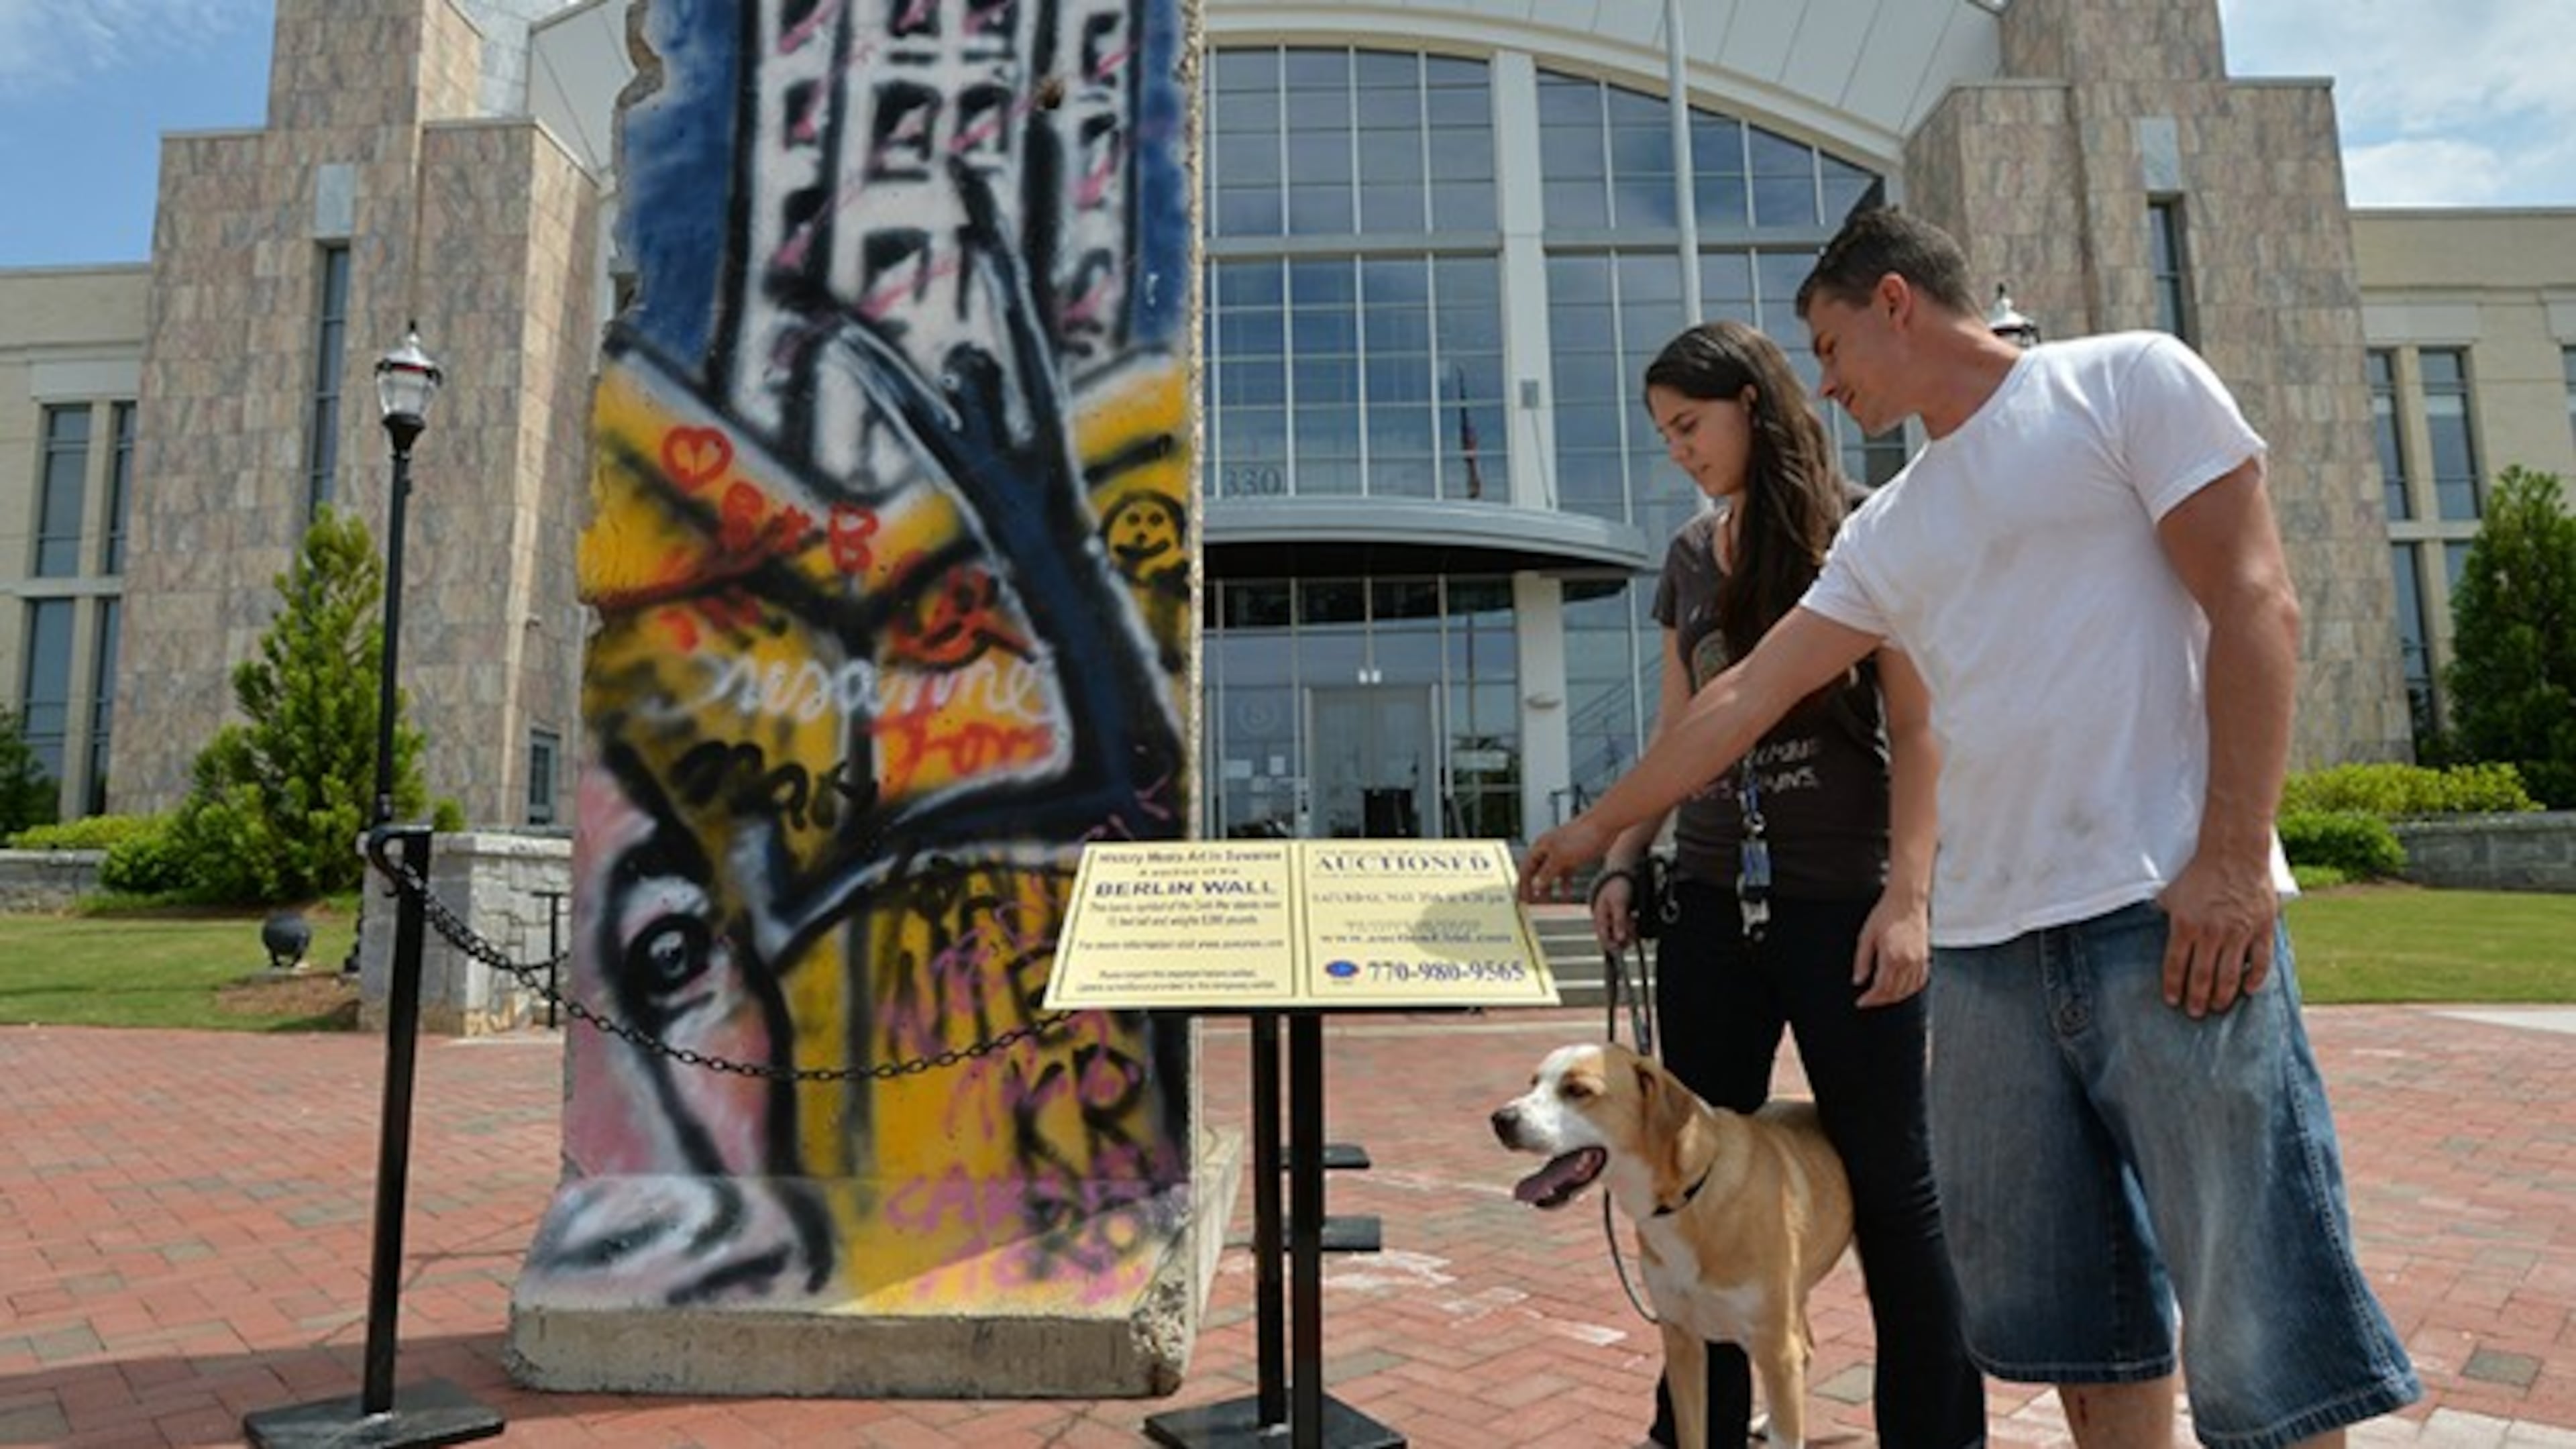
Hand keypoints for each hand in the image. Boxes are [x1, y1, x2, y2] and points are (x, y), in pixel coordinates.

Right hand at [1520, 818, 1609, 902]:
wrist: (1604, 826)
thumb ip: (1547, 872)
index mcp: (1541, 847)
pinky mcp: (1574, 858)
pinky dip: (1564, 884)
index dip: (1522, 884)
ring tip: (1548, 901)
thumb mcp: (1561, 857)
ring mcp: (1562, 854)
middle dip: (1534, 888)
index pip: (1526, 869)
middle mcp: (1549, 851)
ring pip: (1551, 875)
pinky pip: (1565, 874)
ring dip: (1548, 888)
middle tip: (1533, 902)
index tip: (1522, 898)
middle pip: (1537, 872)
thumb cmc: (1582, 834)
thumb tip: (1536, 885)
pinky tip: (1566, 893)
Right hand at [1590, 872, 1635, 951]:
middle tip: (1633, 929)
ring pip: (1619, 935)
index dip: (1615, 947)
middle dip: (1624, 938)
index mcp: (1600, 919)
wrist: (1621, 873)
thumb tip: (1620, 939)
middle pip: (1613, 940)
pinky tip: (1634, 919)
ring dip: (1628, 932)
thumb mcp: (1619, 903)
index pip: (1604, 941)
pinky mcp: (1618, 917)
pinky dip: (1630, 927)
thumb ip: (1619, 921)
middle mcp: (1604, 922)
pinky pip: (1624, 928)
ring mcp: (1611, 920)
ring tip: (1633, 921)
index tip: (1625, 946)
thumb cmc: (1617, 886)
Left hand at [1852, 892, 1929, 1006]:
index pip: (1881, 989)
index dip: (1870, 999)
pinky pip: (1920, 981)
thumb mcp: (1866, 936)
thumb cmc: (1886, 914)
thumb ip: (1862, 961)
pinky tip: (1902, 989)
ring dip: (1895, 997)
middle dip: (1880, 1001)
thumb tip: (1858, 980)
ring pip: (1908, 990)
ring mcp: (1919, 960)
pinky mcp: (1925, 957)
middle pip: (1895, 992)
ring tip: (1883, 998)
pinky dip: (1910, 989)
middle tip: (1869, 1001)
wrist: (1907, 901)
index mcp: (1892, 957)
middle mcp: (1908, 962)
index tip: (1861, 1002)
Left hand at [2154, 854, 2278, 1017]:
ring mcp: (2239, 933)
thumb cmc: (2199, 873)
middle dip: (2197, 999)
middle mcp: (2211, 933)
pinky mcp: (2261, 929)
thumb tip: (2148, 927)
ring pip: (2230, 975)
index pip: (2176, 965)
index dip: (2173, 987)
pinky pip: (2260, 962)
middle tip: (2195, 1013)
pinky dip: (2255, 979)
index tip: (2173, 1002)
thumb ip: (2165, 915)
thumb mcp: (2172, 894)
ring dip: (2223, 996)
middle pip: (2202, 976)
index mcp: (2186, 925)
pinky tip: (2248, 991)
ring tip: (2217, 1008)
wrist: (2234, 853)